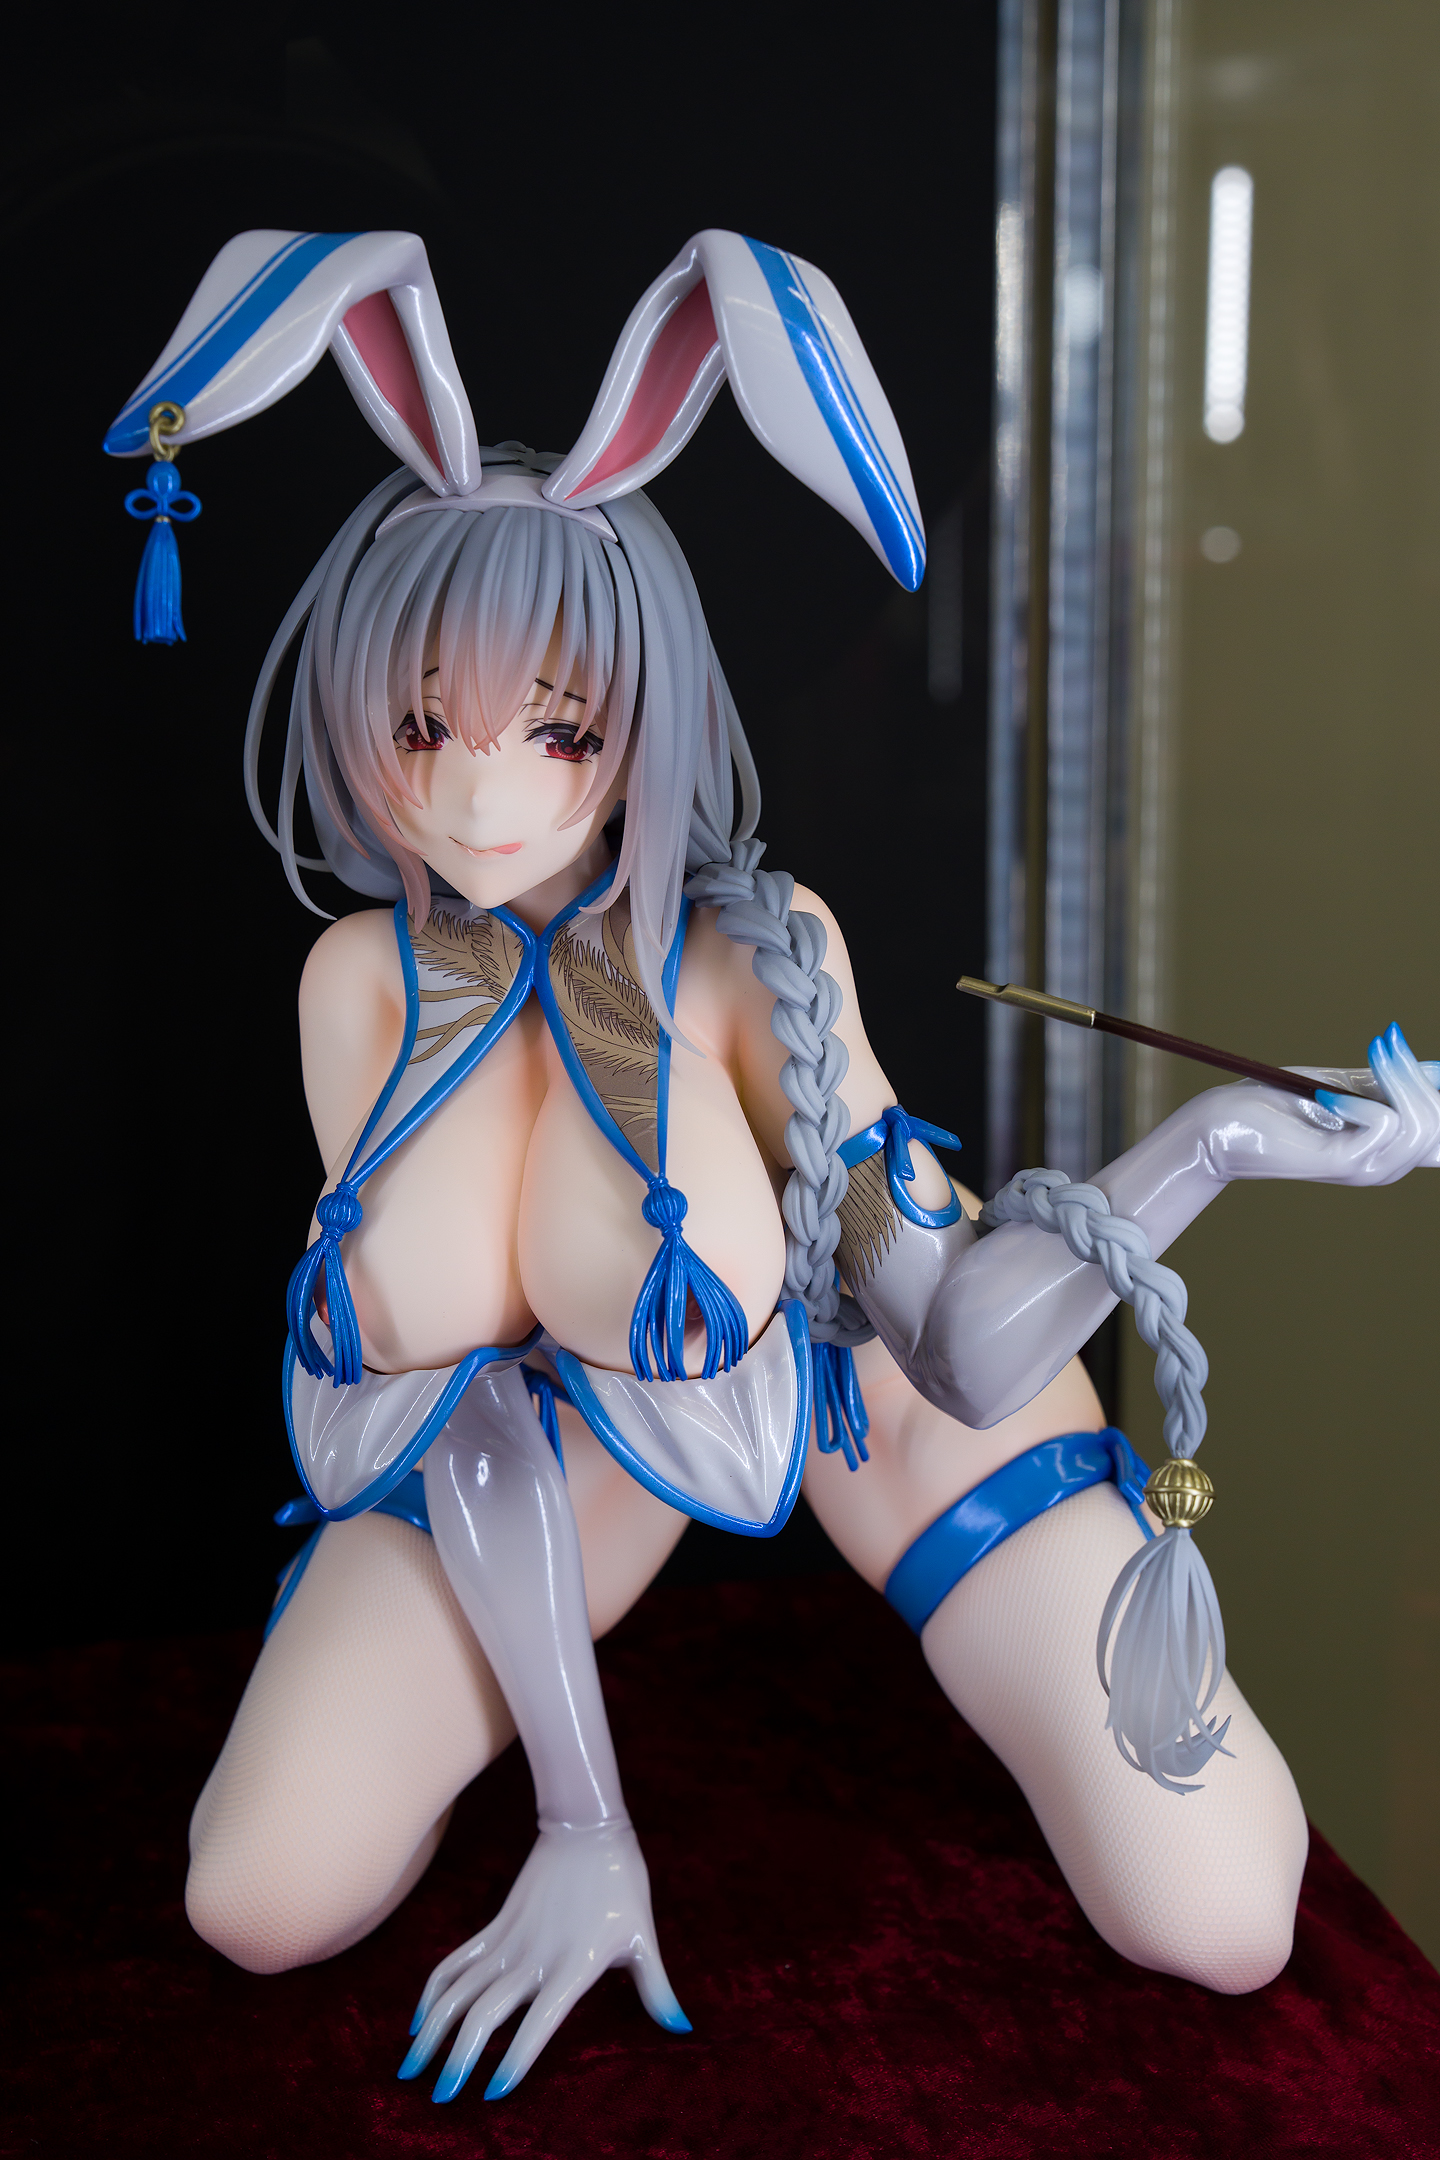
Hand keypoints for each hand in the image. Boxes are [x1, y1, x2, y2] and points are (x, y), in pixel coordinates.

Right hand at [398, 1821, 688, 2101]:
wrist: (586, 1825)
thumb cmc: (622, 1884)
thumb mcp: (643, 1938)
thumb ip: (657, 1990)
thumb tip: (682, 2029)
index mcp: (574, 1964)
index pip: (539, 2023)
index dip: (516, 2059)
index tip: (493, 2094)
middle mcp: (535, 1955)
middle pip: (485, 2013)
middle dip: (459, 2059)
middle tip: (440, 2098)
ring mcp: (510, 1938)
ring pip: (459, 1989)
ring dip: (433, 2031)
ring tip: (411, 2069)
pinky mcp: (495, 1924)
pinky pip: (455, 1961)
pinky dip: (434, 1991)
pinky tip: (420, 2021)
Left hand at [1202, 1025, 1438, 1185]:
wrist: (1221, 1124)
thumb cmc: (1277, 1102)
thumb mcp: (1345, 1085)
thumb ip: (1389, 1082)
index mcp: (1391, 1148)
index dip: (1439, 1095)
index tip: (1418, 1059)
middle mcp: (1386, 1165)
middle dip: (1416, 1074)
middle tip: (1384, 1041)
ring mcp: (1366, 1169)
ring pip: (1419, 1126)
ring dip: (1397, 1077)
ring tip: (1369, 1054)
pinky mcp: (1342, 1166)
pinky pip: (1384, 1127)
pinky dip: (1361, 1101)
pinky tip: (1327, 1096)